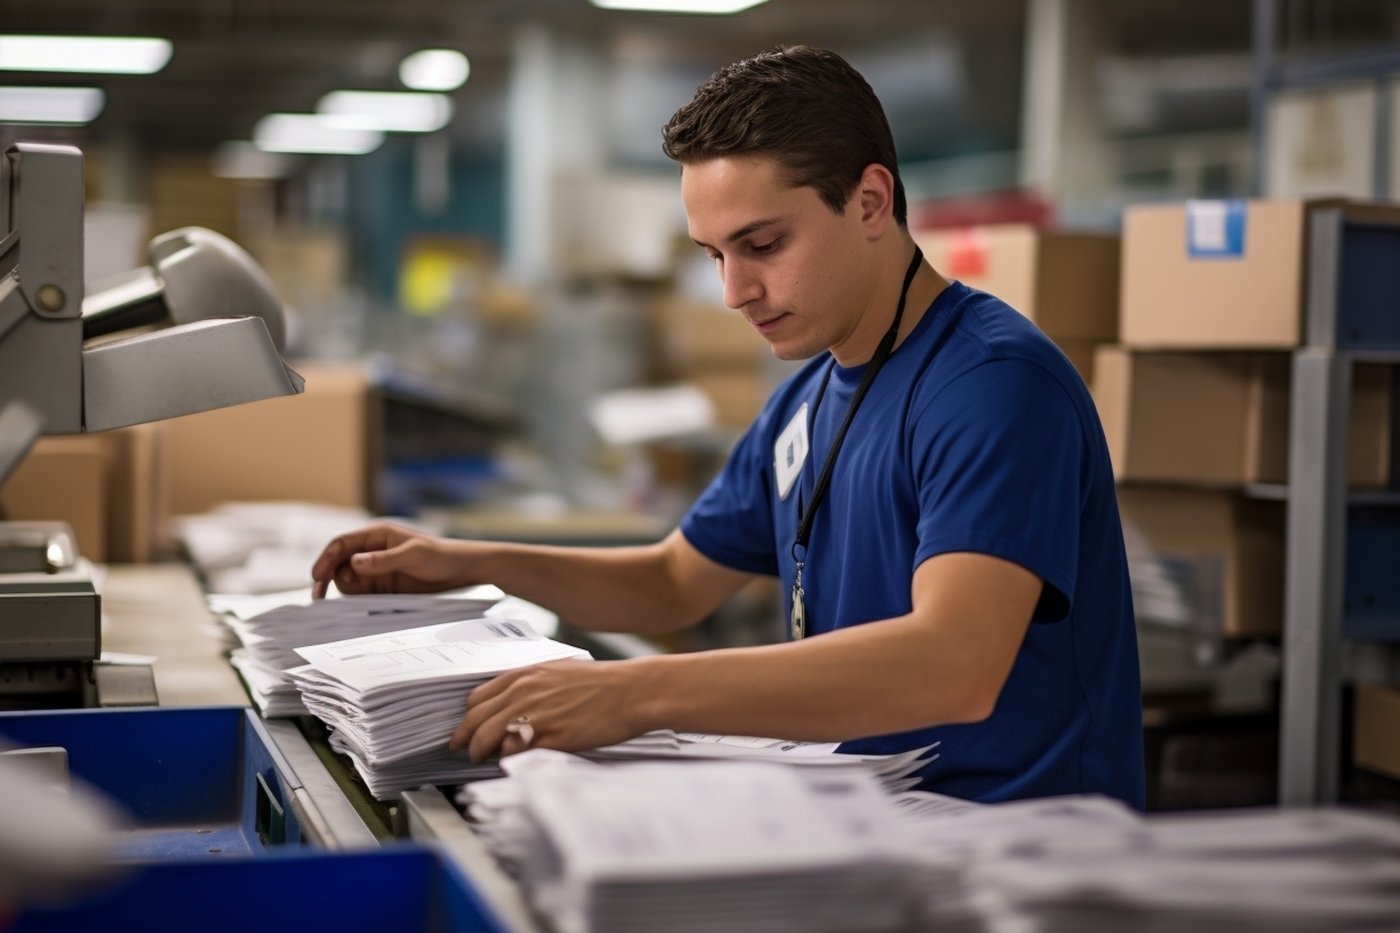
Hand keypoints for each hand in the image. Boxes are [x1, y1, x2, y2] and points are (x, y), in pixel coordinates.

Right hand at [310, 522, 470, 598]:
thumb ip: (384, 559)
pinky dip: (358, 602)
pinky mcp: (383, 588)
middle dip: (328, 578)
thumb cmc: (441, 555)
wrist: (462, 571)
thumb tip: (354, 562)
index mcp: (376, 535)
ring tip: (363, 598)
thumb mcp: (414, 555)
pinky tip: (361, 609)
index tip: (316, 577)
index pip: (342, 544)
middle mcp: (372, 552)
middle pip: (338, 565)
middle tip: (319, 597)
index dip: (325, 559)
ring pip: (348, 582)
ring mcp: (376, 571)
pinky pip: (362, 596)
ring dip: (346, 591)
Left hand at [451, 658, 655, 761]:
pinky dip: (507, 760)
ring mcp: (535, 716)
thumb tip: (511, 701)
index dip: (468, 718)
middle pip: (476, 721)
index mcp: (524, 676)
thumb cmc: (600, 682)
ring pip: (488, 740)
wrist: (630, 692)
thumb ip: (530, 684)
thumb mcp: (558, 671)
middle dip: (465, 739)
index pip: (477, 699)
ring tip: (482, 760)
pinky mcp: (550, 739)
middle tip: (463, 750)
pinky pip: (514, 754)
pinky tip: (511, 763)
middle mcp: (523, 694)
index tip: (466, 729)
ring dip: (481, 753)